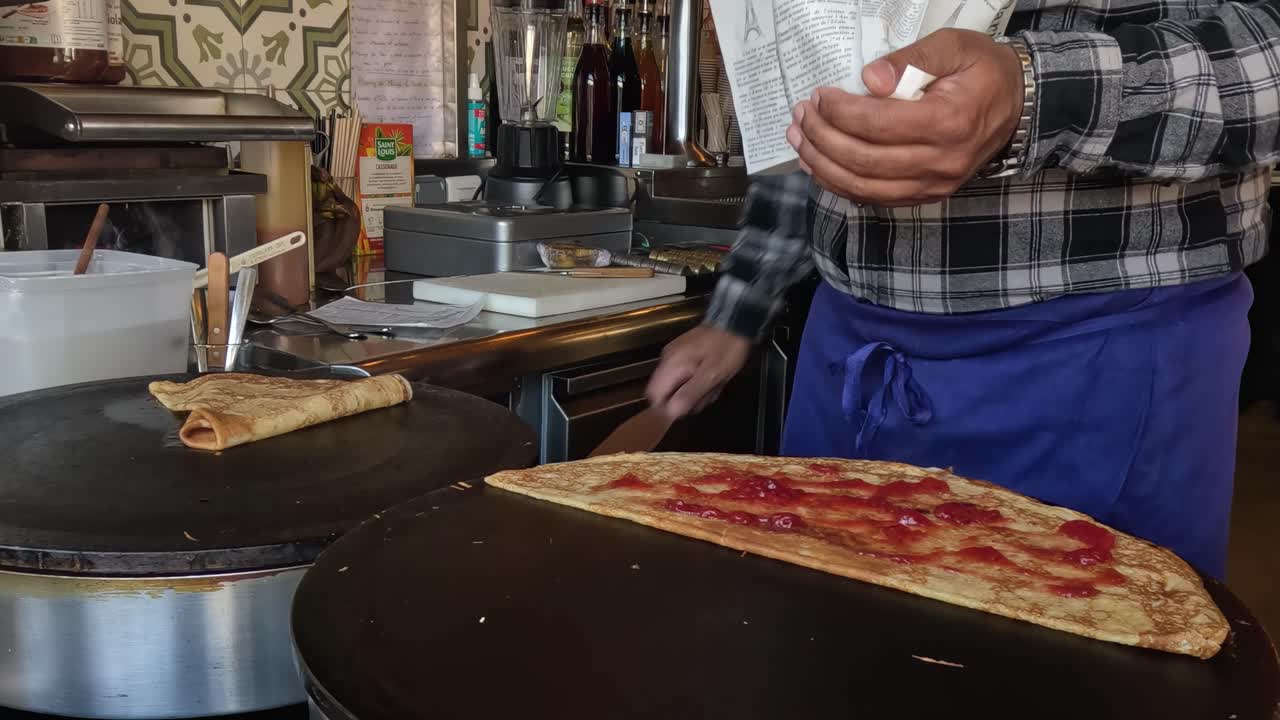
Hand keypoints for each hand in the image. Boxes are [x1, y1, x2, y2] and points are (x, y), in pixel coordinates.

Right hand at [646, 325, 750, 419]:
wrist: (735, 321)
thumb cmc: (726, 348)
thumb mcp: (712, 375)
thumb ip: (690, 393)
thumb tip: (671, 412)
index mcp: (671, 364)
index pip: (654, 394)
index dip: (666, 407)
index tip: (686, 409)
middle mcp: (667, 360)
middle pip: (664, 392)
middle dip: (684, 400)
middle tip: (707, 395)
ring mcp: (675, 356)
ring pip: (675, 386)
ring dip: (693, 392)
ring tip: (713, 386)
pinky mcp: (683, 355)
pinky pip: (683, 376)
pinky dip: (696, 382)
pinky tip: (711, 380)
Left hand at [786, 29, 1024, 206]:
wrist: (1018, 105)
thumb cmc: (983, 71)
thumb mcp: (953, 47)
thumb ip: (910, 60)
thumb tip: (868, 80)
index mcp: (949, 122)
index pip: (878, 125)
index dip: (840, 112)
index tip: (820, 95)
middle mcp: (941, 162)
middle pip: (864, 161)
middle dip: (822, 138)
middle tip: (801, 116)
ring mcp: (934, 185)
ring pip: (863, 187)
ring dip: (822, 165)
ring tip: (799, 139)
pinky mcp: (925, 195)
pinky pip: (873, 198)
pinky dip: (839, 184)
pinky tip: (819, 164)